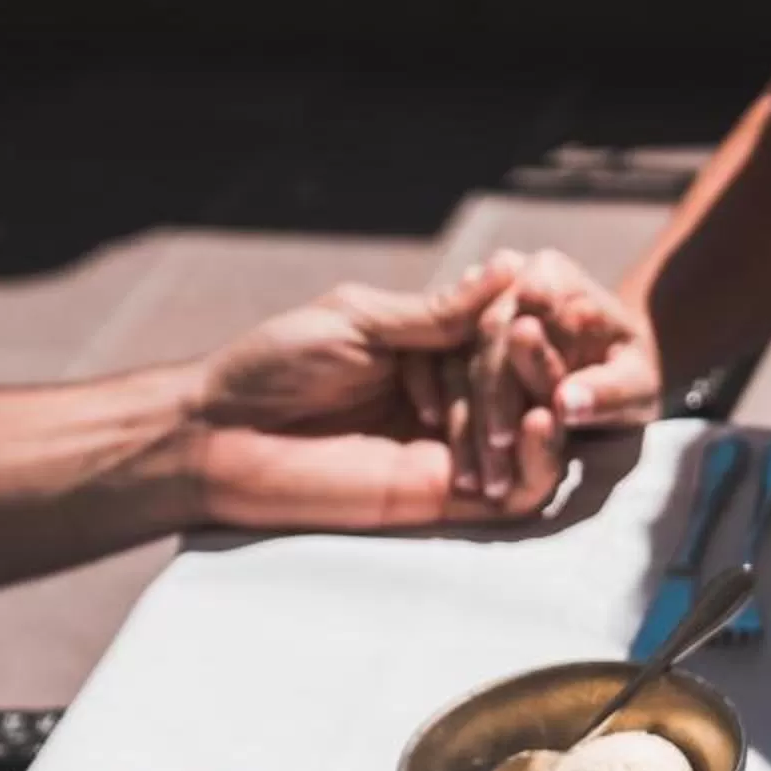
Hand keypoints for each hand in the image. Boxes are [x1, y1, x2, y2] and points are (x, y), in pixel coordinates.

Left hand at [188, 260, 564, 527]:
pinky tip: (535, 427)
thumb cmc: (276, 367)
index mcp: (430, 348)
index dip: (525, 322)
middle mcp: (451, 397)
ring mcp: (454, 450)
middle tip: (537, 346)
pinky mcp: (451, 500)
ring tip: (542, 389)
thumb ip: (435, 312)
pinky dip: (541, 462)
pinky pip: (519, 489)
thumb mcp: (360, 321)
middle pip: (524, 383)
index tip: (543, 303)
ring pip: (530, 435)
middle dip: (536, 366)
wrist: (226, 437)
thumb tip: (508, 269)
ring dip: (545, 409)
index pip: (500, 334)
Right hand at [452, 248, 662, 503]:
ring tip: (471, 481)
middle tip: (492, 466)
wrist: (611, 365)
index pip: (523, 327)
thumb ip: (606, 391)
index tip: (511, 435)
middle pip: (484, 341)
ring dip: (462, 421)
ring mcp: (475, 301)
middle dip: (488, 407)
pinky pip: (430, 367)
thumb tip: (567, 404)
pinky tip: (442, 453)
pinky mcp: (454, 330)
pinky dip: (437, 409)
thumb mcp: (635, 386)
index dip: (514, 382)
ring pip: (454, 359)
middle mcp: (506, 276)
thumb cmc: (630, 376)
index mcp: (552, 275)